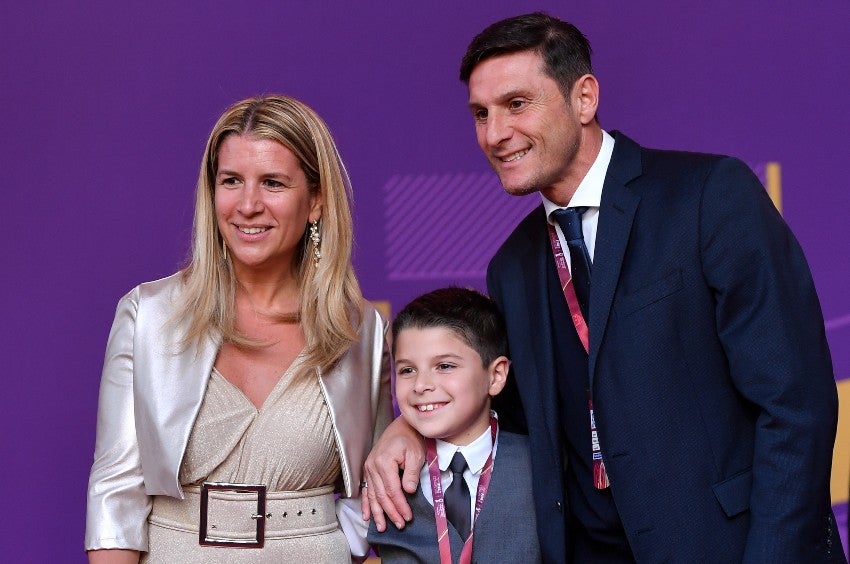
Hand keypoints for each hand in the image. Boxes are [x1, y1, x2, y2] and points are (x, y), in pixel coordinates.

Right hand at [361, 416, 423, 530]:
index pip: (392, 490)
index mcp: (384, 462)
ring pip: (372, 495)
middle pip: (381, 495)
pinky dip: (366, 504)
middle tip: (400, 525)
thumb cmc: (410, 440)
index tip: (408, 517)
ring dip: (377, 513)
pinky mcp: (368, 470)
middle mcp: (372, 466)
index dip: (400, 505)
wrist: (401, 428)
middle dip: (390, 512)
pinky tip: (367, 516)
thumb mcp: (415, 454)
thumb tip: (408, 491)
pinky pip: (366, 490)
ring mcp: (368, 469)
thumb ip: (411, 473)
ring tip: (382, 527)